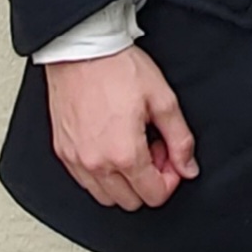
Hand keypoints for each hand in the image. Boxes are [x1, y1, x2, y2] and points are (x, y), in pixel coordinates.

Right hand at [45, 45, 197, 210]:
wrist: (82, 50)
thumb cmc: (118, 68)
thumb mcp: (162, 98)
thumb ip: (180, 139)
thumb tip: (188, 167)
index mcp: (124, 153)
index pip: (154, 195)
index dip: (170, 179)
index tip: (170, 156)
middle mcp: (96, 164)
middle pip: (131, 201)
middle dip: (148, 180)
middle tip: (154, 148)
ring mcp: (76, 160)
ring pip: (106, 197)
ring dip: (124, 180)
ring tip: (132, 145)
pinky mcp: (62, 152)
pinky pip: (85, 182)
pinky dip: (102, 174)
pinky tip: (111, 145)